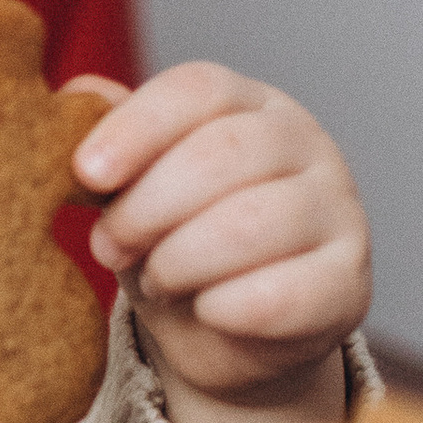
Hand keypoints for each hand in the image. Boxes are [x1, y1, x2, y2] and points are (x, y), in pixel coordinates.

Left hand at [68, 65, 369, 422]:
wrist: (223, 334)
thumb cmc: (174, 241)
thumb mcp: (133, 188)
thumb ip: (109, 144)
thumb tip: (73, 98)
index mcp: (250, 104)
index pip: (199, 89)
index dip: (136, 128)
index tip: (86, 173)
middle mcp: (306, 144)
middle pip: (222, 153)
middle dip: (147, 206)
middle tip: (108, 245)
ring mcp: (339, 211)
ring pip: (252, 222)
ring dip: (181, 260)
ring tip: (157, 279)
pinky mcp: (349, 283)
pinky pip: (284, 293)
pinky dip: (226, 307)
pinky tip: (204, 311)